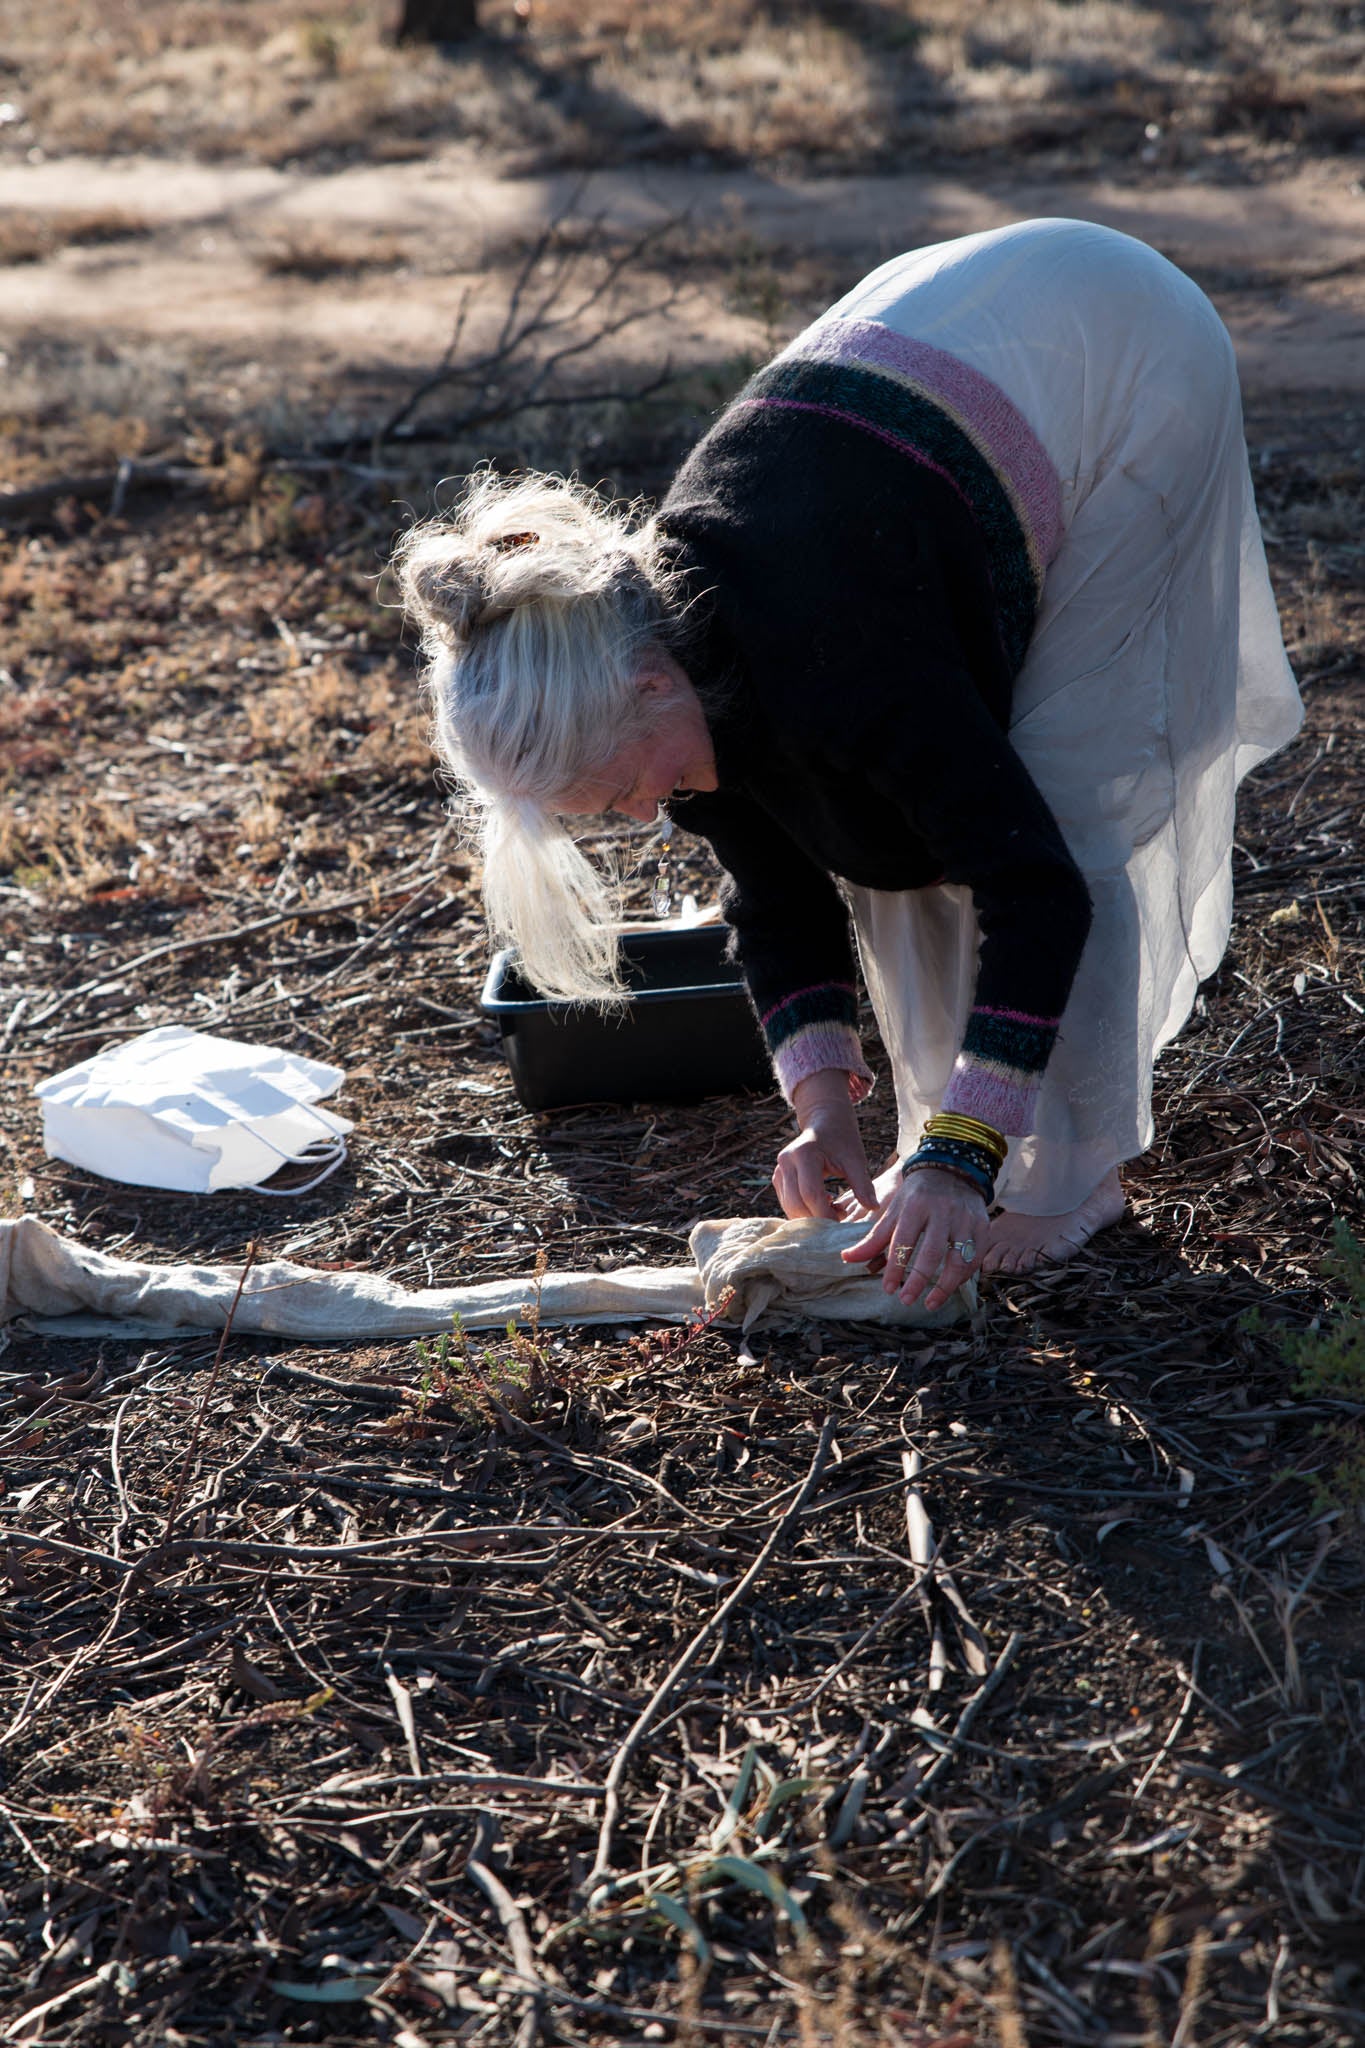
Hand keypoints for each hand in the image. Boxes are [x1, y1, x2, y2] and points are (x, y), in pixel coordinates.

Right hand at [772, 1071, 876, 1220]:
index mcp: (804, 1154)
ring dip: (810, 1216)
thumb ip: (863, 1185)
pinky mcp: (778, 1177)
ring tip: (833, 1207)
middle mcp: (786, 1162)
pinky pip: (787, 1202)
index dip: (825, 1213)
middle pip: (796, 1204)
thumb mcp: (856, 1160)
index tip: (842, 1219)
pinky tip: (823, 1202)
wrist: (825, 1122)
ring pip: (789, 1206)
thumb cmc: (842, 1140)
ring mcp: (778, 1170)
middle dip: (817, 1218)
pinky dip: (804, 1210)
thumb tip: (873, 1207)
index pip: (811, 1194)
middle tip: (840, 1216)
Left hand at [841, 1165, 987, 1312]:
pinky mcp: (982, 1227)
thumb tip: (846, 1259)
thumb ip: (873, 1237)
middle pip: (931, 1252)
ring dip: (944, 1286)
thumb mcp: (894, 1210)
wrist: (952, 1170)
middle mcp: (942, 1211)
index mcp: (916, 1206)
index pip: (903, 1241)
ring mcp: (965, 1219)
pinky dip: (963, 1277)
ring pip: (958, 1259)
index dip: (895, 1267)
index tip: (888, 1289)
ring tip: (929, 1303)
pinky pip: (975, 1258)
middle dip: (918, 1280)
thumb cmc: (918, 1195)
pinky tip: (950, 1288)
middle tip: (906, 1300)